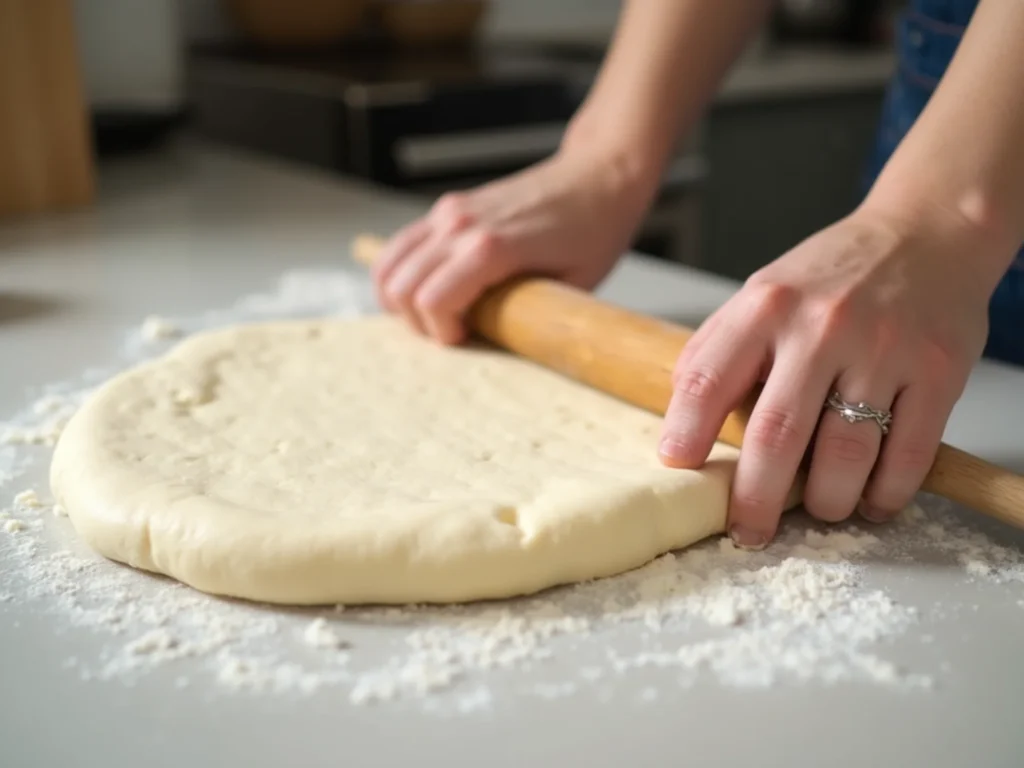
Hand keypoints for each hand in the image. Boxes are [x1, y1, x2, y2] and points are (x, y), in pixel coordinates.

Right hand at [372, 147, 653, 343]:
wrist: (599, 176)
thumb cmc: (594, 230)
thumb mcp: (573, 286)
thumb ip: (529, 315)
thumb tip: (498, 346)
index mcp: (491, 246)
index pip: (431, 302)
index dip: (443, 333)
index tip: (467, 339)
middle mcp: (460, 224)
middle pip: (400, 287)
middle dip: (419, 322)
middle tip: (453, 332)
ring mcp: (449, 212)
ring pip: (390, 265)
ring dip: (401, 299)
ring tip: (436, 315)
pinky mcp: (448, 207)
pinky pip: (402, 246)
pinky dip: (401, 274)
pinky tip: (426, 291)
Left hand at [660, 206, 996, 547]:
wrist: (928, 235)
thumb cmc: (834, 276)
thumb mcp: (763, 293)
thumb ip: (719, 348)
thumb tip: (681, 413)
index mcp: (767, 307)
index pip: (709, 379)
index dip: (687, 432)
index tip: (678, 467)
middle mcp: (822, 327)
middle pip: (776, 434)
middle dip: (755, 498)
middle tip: (747, 531)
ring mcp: (883, 350)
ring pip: (845, 457)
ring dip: (826, 502)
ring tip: (819, 510)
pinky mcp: (938, 371)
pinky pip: (908, 454)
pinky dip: (885, 493)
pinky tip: (870, 501)